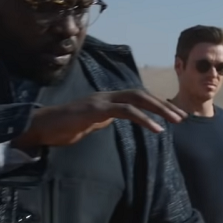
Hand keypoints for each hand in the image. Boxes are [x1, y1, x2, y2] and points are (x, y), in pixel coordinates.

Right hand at [13, 89, 185, 148]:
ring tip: (175, 121)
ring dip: (159, 109)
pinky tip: (157, 129)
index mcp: (106, 100)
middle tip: (182, 117)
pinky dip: (143, 118)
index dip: (156, 105)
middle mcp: (106, 96)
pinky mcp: (95, 110)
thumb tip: (113, 121)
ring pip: (137, 99)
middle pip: (141, 94)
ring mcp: (101, 101)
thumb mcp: (88, 124)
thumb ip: (102, 120)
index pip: (137, 98)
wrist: (39, 127)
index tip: (173, 116)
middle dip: (163, 105)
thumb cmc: (61, 128)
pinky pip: (124, 111)